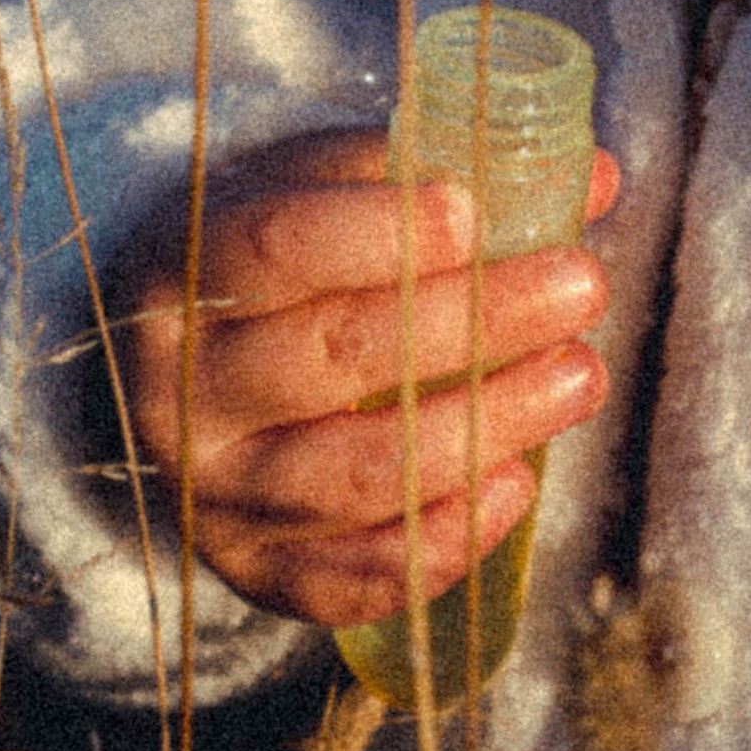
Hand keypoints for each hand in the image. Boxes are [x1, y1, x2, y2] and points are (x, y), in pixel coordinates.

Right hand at [117, 128, 617, 625]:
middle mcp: (185, 391)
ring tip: (581, 376)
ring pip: (362, 475)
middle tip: (582, 286)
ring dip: (487, 427)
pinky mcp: (254, 573)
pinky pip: (355, 579)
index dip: (378, 231)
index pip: (277, 248)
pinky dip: (445, 541)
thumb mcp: (306, 189)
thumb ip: (424, 171)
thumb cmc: (260, 265)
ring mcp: (216, 494)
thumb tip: (590, 178)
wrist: (159, 380)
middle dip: (476, 321)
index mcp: (185, 273)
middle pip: (338, 357)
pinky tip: (516, 485)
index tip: (474, 213)